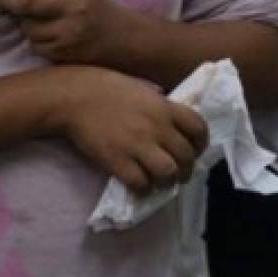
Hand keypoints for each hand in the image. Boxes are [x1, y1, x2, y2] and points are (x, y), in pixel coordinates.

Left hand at [0, 0, 138, 65]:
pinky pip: (35, 44)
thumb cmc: (95, 8)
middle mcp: (76, 7)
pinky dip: (35, 39)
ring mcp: (69, 32)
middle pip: (31, 1)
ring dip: (24, 22)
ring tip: (34, 19)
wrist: (120, 39)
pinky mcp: (63, 52)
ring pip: (29, 27)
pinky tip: (47, 35)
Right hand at [61, 68, 207, 193]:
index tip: (196, 151)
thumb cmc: (108, 88)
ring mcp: (137, 144)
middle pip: (186, 156)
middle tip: (180, 174)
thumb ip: (161, 107)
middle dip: (187, 169)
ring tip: (161, 182)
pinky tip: (139, 184)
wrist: (76, 96)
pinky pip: (140, 183)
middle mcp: (157, 126)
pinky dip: (143, 188)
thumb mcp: (144, 90)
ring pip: (168, 173)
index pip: (199, 128)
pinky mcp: (117, 160)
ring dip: (167, 181)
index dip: (201, 144)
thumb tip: (173, 125)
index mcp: (165, 107)